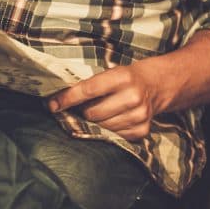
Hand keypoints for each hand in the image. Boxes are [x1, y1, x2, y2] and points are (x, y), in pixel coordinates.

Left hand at [46, 62, 161, 140]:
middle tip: (81, 107)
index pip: (88, 90)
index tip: (51, 104)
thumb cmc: (127, 77)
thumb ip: (90, 84)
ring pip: (101, 126)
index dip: (67, 98)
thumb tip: (59, 100)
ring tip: (97, 113)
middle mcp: (132, 96)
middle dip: (82, 111)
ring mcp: (139, 115)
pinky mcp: (142, 130)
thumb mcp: (111, 72)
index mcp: (122, 77)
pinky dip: (107, 130)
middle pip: (92, 113)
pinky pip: (113, 136)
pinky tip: (111, 119)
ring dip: (94, 122)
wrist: (157, 85)